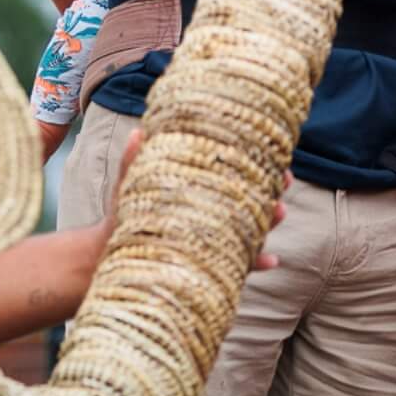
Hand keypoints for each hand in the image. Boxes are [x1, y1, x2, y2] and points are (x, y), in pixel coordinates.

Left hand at [106, 129, 285, 271]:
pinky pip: (242, 263)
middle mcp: (214, 212)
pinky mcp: (214, 263)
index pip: (235, 172)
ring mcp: (217, 238)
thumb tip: (139, 132)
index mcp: (200, 189)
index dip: (257, 163)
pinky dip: (258, 261)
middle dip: (272, 188)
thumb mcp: (130, 187)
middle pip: (252, 197)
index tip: (273, 155)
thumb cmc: (125, 214)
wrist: (112, 254)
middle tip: (283, 182)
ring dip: (269, 220)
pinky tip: (271, 260)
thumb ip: (134, 162)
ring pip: (252, 227)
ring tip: (278, 213)